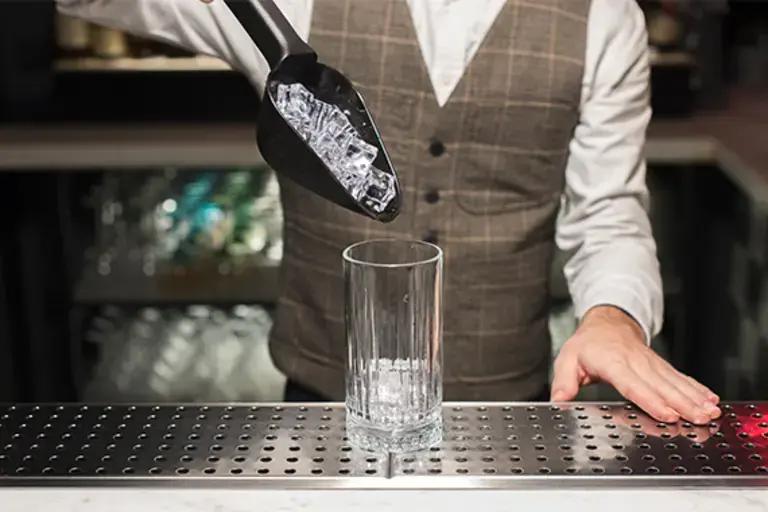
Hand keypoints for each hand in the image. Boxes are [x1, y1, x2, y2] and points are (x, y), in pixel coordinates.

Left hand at [551, 305, 720, 424]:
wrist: (607, 321)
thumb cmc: (587, 343)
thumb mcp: (567, 359)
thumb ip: (564, 380)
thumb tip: (559, 399)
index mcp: (612, 362)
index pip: (632, 384)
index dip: (650, 400)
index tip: (666, 414)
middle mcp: (635, 361)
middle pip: (660, 385)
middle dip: (682, 403)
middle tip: (699, 417)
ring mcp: (650, 362)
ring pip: (674, 381)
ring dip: (694, 397)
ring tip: (710, 411)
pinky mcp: (660, 365)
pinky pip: (680, 377)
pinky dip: (696, 388)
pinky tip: (710, 398)